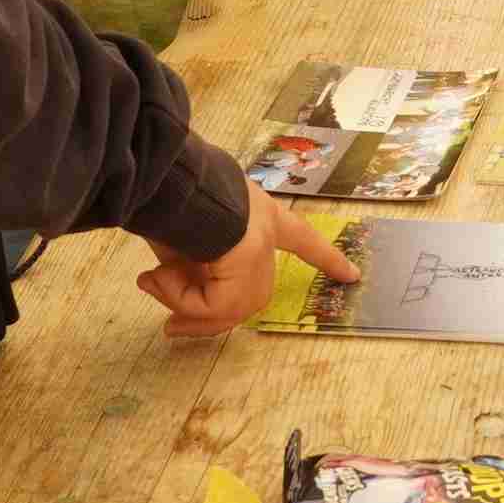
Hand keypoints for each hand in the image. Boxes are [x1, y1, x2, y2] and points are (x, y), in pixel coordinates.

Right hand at [138, 193, 361, 339]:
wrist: (169, 176)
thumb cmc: (170, 190)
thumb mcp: (180, 230)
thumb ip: (183, 263)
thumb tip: (159, 286)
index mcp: (258, 211)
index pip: (299, 236)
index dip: (323, 255)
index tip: (352, 274)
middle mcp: (265, 230)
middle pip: (251, 292)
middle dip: (206, 314)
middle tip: (171, 326)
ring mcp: (258, 250)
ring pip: (229, 305)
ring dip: (184, 305)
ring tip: (151, 283)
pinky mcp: (244, 267)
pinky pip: (213, 306)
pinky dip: (181, 300)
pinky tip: (157, 278)